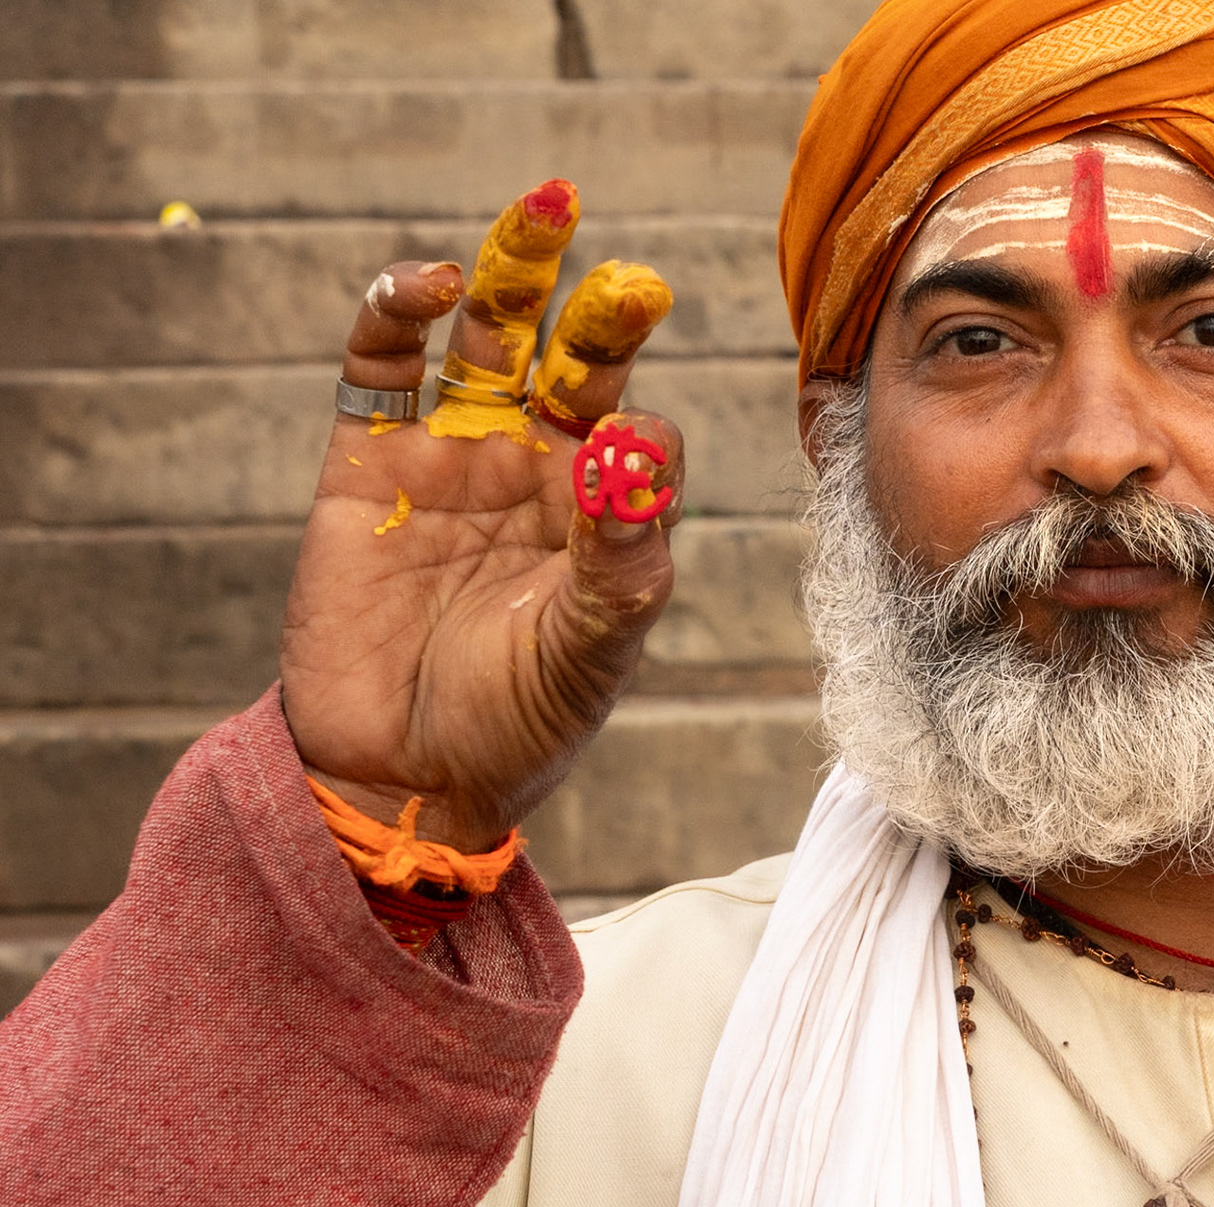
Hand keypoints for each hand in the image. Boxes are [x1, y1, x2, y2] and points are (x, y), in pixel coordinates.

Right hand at [281, 180, 683, 851]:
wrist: (398, 775)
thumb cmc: (514, 724)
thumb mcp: (585, 656)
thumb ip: (619, 565)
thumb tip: (636, 455)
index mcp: (602, 509)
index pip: (641, 431)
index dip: (640, 427)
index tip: (626, 443)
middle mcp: (535, 467)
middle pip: (575, 359)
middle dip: (602, 312)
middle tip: (630, 276)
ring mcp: (452, 454)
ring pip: (488, 338)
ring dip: (514, 274)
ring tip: (544, 217)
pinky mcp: (366, 458)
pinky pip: (381, 363)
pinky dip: (398, 311)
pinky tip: (431, 287)